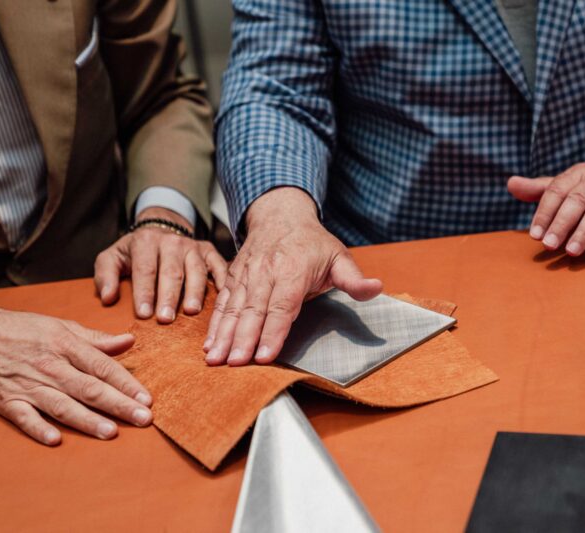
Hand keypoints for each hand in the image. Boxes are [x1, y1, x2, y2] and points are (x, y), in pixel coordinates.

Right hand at [0, 303, 152, 444]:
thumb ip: (97, 339)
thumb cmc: (24, 330)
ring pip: (62, 405)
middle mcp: (51, 367)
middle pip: (89, 388)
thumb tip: (129, 341)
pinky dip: (38, 428)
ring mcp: (28, 385)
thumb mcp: (62, 327)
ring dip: (87, 420)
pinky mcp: (7, 400)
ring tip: (111, 432)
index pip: (103, 367)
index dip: (126, 383)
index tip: (147, 398)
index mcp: (67, 346)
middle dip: (118, 405)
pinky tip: (55, 439)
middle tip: (143, 418)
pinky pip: (24, 417)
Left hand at [94, 207, 227, 322]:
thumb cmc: (135, 252)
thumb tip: (108, 298)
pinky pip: (219, 265)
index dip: (144, 292)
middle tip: (165, 319)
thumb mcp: (112, 257)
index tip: (144, 314)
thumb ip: (106, 276)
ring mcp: (193, 246)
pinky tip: (221, 296)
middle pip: (172, 271)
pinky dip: (222, 279)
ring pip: (196, 270)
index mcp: (146, 241)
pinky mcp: (209, 251)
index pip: (145, 269)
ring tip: (190, 311)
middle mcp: (172, 241)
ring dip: (194, 292)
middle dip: (168, 296)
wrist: (160, 230)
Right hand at [204, 187, 382, 365]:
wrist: (280, 214)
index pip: (283, 306)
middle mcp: (266, 272)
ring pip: (234, 308)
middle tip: (236, 364)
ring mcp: (247, 274)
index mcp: (294, 270)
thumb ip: (354, 279)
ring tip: (215, 359)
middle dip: (244, 339)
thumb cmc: (312, 242)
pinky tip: (208, 345)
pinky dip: (214, 324)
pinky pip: (222, 303)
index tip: (265, 355)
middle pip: (254, 310)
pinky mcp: (233, 277)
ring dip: (223, 335)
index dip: (274, 332)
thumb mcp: (339, 256)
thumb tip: (376, 288)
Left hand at [507, 162, 584, 257]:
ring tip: (571, 252)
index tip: (534, 235)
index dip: (544, 213)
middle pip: (577, 201)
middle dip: (561, 224)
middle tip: (549, 246)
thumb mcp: (570, 183)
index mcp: (578, 173)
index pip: (557, 191)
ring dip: (584, 232)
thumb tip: (511, 184)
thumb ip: (540, 188)